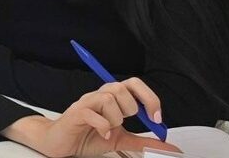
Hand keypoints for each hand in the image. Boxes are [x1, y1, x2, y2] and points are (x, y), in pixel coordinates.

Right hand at [5, 80, 176, 156]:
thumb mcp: (121, 140)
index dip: (149, 98)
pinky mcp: (75, 114)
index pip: (134, 84)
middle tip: (125, 123)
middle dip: (130, 108)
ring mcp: (85, 104)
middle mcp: (98, 97)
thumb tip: (167, 145)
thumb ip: (143, 141)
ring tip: (108, 129)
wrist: (60, 144)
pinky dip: (102, 126)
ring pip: (108, 98)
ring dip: (114, 118)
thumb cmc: (86, 137)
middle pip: (121, 87)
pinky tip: (102, 134)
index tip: (156, 118)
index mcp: (111, 99)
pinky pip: (92, 113)